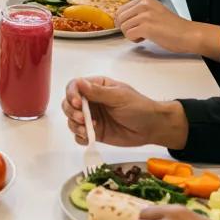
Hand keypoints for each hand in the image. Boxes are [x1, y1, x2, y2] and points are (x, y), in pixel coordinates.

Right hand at [61, 76, 188, 148]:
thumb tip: (79, 82)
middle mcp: (90, 101)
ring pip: (71, 120)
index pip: (74, 86)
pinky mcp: (94, 133)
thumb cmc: (139, 107)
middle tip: (83, 119)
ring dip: (75, 126)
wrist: (152, 128)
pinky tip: (89, 137)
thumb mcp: (119, 97)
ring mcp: (91, 117)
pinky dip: (80, 137)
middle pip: (68, 104)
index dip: (72, 94)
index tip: (77, 104)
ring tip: (87, 130)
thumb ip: (98, 92)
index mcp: (96, 87)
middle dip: (71, 112)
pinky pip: (79, 135)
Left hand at [116, 0, 198, 52]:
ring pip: (123, 27)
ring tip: (144, 35)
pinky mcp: (146, 27)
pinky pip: (128, 35)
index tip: (132, 26)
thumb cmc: (173, 27)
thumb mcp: (154, 12)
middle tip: (137, 32)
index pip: (121, 9)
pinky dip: (134, 39)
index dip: (123, 21)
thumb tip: (121, 19)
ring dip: (130, 34)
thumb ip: (139, 12)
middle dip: (125, 28)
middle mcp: (144, 4)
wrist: (188, 34)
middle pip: (119, 18)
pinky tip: (145, 38)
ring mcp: (145, 15)